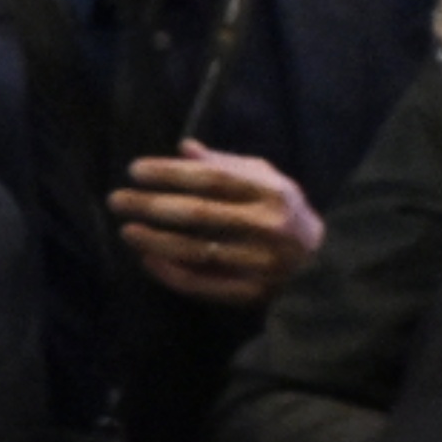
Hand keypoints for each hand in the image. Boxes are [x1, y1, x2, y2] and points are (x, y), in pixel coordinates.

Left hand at [111, 148, 320, 308]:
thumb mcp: (269, 181)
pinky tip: (147, 260)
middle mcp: (266, 226)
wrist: (325, 267)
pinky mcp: (250, 293)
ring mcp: (258, 263)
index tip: (135, 170)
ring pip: (196, 251)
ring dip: (155, 241)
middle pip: (199, 213)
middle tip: (117, 200)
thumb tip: (184, 147)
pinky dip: (170, 273)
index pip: (212, 178)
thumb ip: (228, 164)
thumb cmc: (288, 215)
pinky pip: (201, 284)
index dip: (171, 173)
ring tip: (126, 230)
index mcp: (271, 193)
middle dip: (152, 205)